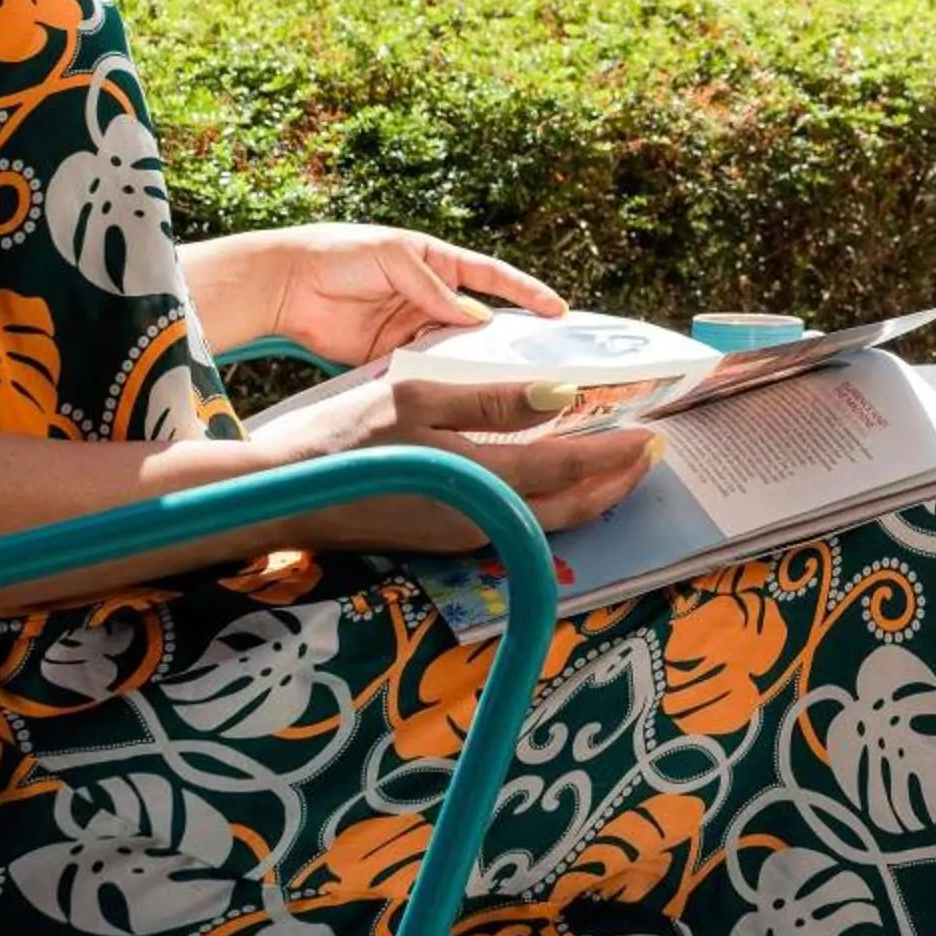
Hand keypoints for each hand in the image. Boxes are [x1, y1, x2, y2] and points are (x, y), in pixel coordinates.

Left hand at [193, 223, 565, 367]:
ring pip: (454, 350)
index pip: (492, 277)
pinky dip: (437, 383)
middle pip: (479, 320)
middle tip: (542, 361)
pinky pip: (421, 371)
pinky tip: (455, 398)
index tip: (559, 312)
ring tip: (504, 386)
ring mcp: (411, 329)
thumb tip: (474, 318)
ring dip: (473, 366)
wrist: (283, 284)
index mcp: (437, 262)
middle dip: (509, 339)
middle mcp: (430, 297)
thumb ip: (431, 288)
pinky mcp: (387, 356)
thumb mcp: (392, 258)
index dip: (526, 292)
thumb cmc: (338, 254)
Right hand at [257, 370, 659, 552]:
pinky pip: (519, 523)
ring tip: (617, 462)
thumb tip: (563, 397)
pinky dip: (553, 501)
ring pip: (548, 522)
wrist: (280, 495)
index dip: (618, 455)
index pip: (571, 472)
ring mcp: (464, 537)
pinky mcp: (447, 537)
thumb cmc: (343, 441)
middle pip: (572, 510)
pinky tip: (553, 475)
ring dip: (589, 494)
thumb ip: (493, 401)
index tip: (654, 434)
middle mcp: (482, 523)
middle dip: (618, 482)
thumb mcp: (417, 399)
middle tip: (652, 451)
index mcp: (481, 484)